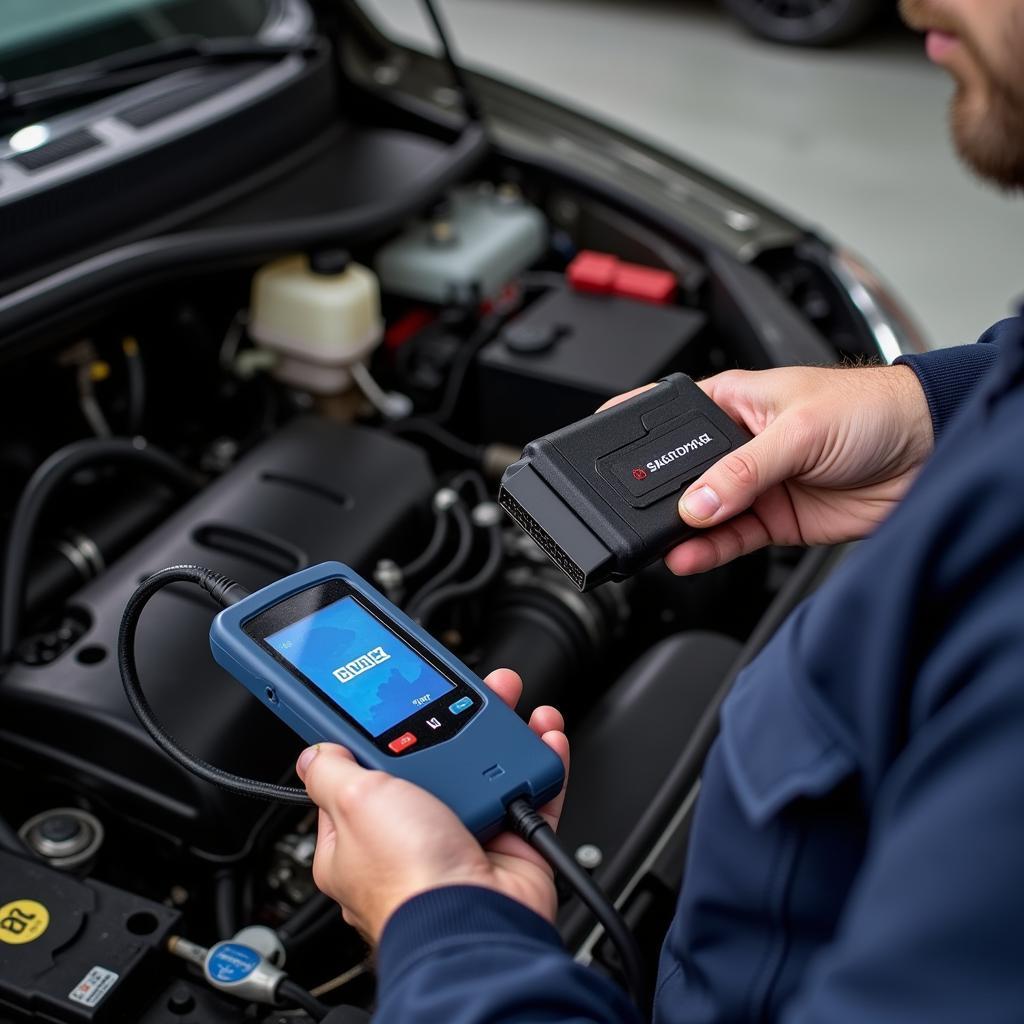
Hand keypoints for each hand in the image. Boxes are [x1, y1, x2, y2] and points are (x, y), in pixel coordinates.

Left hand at [295, 669, 567, 944]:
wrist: (474, 919)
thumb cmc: (408, 876)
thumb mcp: (352, 804)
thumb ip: (331, 772)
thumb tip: (314, 753)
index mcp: (362, 835)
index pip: (365, 770)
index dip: (381, 732)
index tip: (395, 702)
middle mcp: (414, 836)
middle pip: (434, 759)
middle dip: (453, 719)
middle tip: (467, 688)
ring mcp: (465, 837)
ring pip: (485, 769)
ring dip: (502, 731)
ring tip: (510, 697)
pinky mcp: (511, 842)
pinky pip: (531, 791)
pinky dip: (541, 760)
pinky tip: (542, 734)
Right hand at [601, 365, 932, 574]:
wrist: (928, 452)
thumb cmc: (869, 409)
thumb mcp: (798, 429)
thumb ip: (744, 469)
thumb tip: (699, 502)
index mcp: (732, 401)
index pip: (667, 415)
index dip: (633, 431)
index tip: (598, 454)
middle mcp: (737, 444)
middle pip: (681, 474)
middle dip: (660, 496)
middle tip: (634, 515)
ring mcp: (755, 485)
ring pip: (703, 513)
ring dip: (682, 531)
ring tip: (663, 544)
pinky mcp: (775, 520)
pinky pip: (730, 540)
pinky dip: (708, 551)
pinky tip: (688, 555)